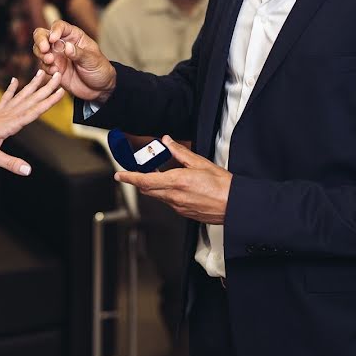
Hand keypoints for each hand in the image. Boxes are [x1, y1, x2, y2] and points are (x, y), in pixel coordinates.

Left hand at [0, 70, 64, 174]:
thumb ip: (10, 163)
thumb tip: (28, 170)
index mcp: (8, 125)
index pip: (33, 112)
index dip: (48, 102)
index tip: (60, 91)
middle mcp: (6, 116)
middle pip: (30, 100)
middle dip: (45, 88)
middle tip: (57, 75)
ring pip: (20, 97)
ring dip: (32, 85)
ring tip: (42, 73)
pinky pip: (5, 100)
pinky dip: (11, 90)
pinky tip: (15, 81)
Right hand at [33, 20, 115, 102]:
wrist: (99, 89)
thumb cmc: (99, 70)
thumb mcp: (93, 60)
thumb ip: (79, 54)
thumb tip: (66, 47)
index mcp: (74, 36)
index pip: (60, 26)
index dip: (54, 30)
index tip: (53, 39)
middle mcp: (62, 43)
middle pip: (43, 34)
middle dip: (40, 40)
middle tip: (44, 49)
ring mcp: (56, 56)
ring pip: (40, 50)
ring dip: (41, 54)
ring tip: (50, 61)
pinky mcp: (53, 68)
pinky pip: (43, 65)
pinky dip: (46, 68)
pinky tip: (56, 73)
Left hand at [115, 136, 230, 223]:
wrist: (235, 205)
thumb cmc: (222, 186)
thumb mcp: (200, 163)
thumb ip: (180, 152)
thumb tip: (168, 142)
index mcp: (176, 182)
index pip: (144, 180)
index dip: (129, 177)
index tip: (120, 175)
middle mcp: (174, 197)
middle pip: (147, 190)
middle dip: (139, 181)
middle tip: (135, 172)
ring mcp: (178, 207)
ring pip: (157, 196)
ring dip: (153, 186)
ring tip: (156, 176)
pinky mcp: (184, 213)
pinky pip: (168, 202)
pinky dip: (165, 193)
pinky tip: (173, 187)